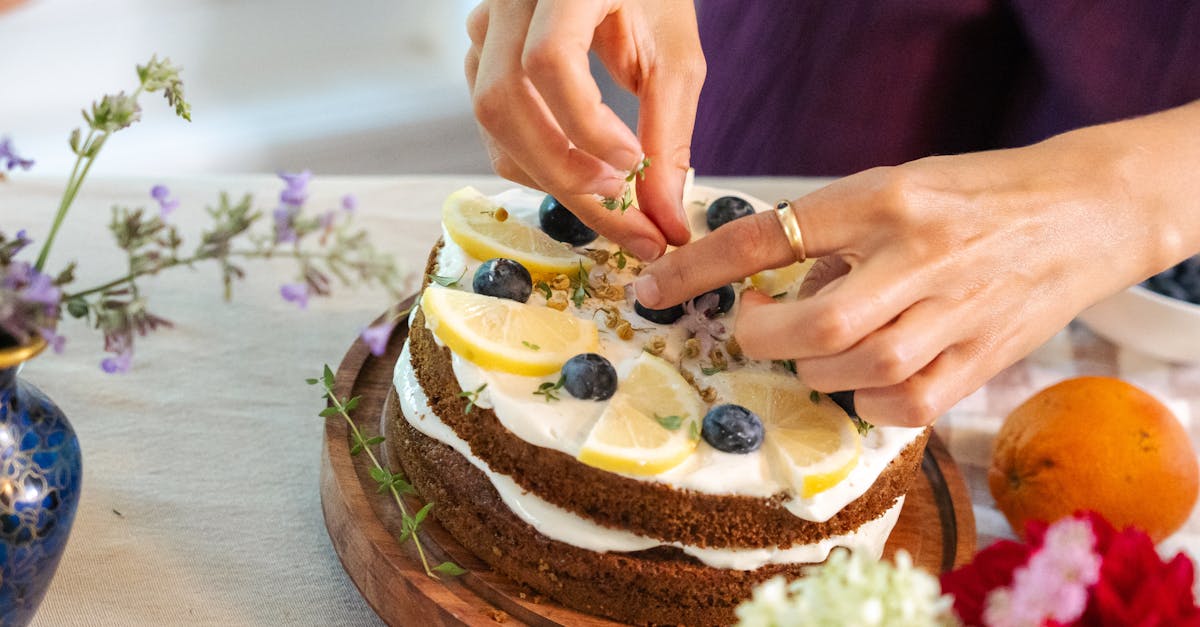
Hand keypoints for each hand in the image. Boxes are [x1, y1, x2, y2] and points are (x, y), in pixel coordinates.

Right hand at [464, 0, 704, 260]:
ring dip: (546, 174)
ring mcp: (486, 26)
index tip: (632, 163)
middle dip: (562, 171)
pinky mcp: (483, 56)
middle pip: (504, 100)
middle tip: (622, 206)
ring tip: (609, 194)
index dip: (586, 125)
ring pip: (491, 118)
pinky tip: (579, 172)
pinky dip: (533, 161)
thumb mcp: (675, 57)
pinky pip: (493, 124)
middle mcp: (510, 0)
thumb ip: (668, 135)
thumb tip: (665, 222)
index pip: (548, 59)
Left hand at [634, 107, 1199, 426]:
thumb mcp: (895, 186)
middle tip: (753, 329)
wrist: (1083, 211)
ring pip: (857, 370)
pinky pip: (904, 405)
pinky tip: (868, 376)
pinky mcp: (983, 359)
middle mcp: (918, 255)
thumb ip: (832, 237)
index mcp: (884, 198)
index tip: (653, 288)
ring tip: (824, 342)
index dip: (698, 269)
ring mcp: (956, 312)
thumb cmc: (973, 196)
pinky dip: (868, 401)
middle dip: (762, 338)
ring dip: (816, 367)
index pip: (769, 236)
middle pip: (815, 325)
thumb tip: (767, 290)